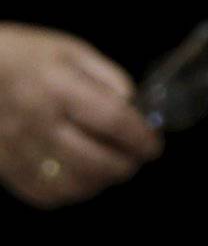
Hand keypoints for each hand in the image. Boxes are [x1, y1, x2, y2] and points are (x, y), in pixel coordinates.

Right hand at [0, 23, 160, 208]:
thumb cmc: (27, 55)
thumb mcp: (72, 50)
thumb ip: (108, 77)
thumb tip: (134, 107)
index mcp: (59, 87)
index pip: (112, 120)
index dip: (140, 137)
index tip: (153, 144)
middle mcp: (38, 123)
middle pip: (94, 160)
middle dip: (126, 165)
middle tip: (137, 158)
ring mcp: (18, 150)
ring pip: (71, 185)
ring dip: (101, 182)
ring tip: (112, 168)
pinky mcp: (5, 167)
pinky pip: (44, 194)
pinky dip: (71, 192)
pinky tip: (82, 178)